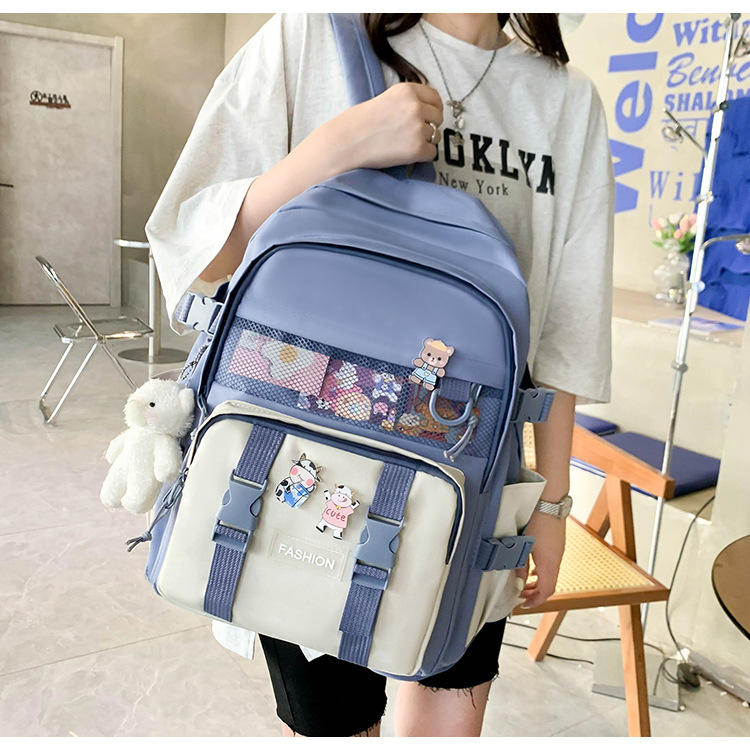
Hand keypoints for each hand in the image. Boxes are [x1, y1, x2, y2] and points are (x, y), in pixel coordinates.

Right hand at [328, 82, 443, 170]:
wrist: (346, 143)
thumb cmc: (358, 124)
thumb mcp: (385, 100)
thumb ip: (405, 102)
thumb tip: (425, 110)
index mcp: (407, 91)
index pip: (434, 97)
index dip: (433, 108)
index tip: (429, 116)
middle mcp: (415, 107)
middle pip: (438, 117)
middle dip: (429, 126)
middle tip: (413, 134)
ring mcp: (418, 128)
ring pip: (436, 136)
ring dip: (425, 141)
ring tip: (405, 145)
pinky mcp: (417, 149)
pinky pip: (431, 153)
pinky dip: (422, 156)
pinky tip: (406, 155)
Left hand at [515, 510, 565, 608]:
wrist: (549, 501)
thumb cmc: (536, 520)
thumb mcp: (523, 545)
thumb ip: (520, 565)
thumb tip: (518, 582)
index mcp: (549, 563)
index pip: (546, 590)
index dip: (536, 601)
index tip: (524, 604)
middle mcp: (556, 559)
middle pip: (549, 585)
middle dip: (535, 594)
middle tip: (521, 596)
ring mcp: (558, 552)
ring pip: (550, 575)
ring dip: (538, 583)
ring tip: (524, 584)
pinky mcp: (556, 544)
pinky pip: (550, 565)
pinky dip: (541, 572)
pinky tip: (532, 568)